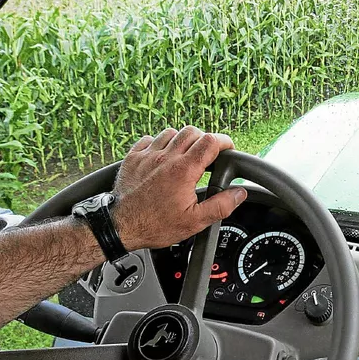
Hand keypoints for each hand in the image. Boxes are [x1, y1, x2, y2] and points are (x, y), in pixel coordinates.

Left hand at [111, 127, 247, 250]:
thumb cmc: (155, 225)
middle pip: (193, 132)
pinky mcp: (133, 158)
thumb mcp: (194, 222)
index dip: (225, 142)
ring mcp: (148, 155)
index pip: (211, 141)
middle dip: (205, 140)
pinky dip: (160, 144)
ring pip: (172, 132)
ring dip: (183, 141)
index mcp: (184, 170)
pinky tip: (163, 158)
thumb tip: (239, 193)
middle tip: (209, 156)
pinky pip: (150, 139)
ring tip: (186, 156)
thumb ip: (221, 206)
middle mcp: (166, 157)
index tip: (228, 150)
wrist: (119, 227)